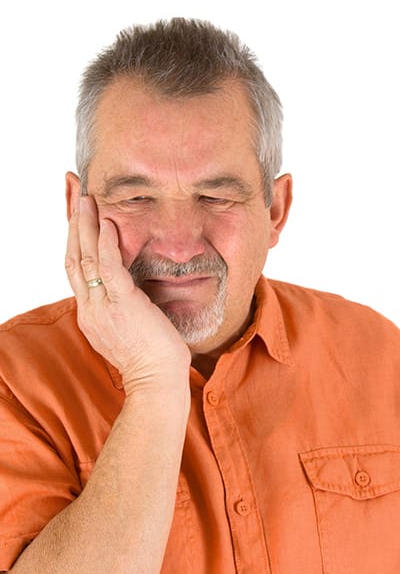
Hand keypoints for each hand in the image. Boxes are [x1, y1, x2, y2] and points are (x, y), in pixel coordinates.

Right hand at [65, 196, 189, 390]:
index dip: (73, 237)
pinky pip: (109, 269)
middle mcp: (90, 308)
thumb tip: (127, 287)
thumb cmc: (151, 358)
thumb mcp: (127, 328)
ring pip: (85, 258)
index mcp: (90, 313)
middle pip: (73, 257)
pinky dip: (105, 244)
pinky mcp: (123, 305)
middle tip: (72, 190)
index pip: (75, 268)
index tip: (74, 212)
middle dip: (71, 221)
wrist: (157, 382)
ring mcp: (103, 307)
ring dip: (84, 225)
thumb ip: (120, 305)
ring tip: (85, 198)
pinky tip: (107, 223)